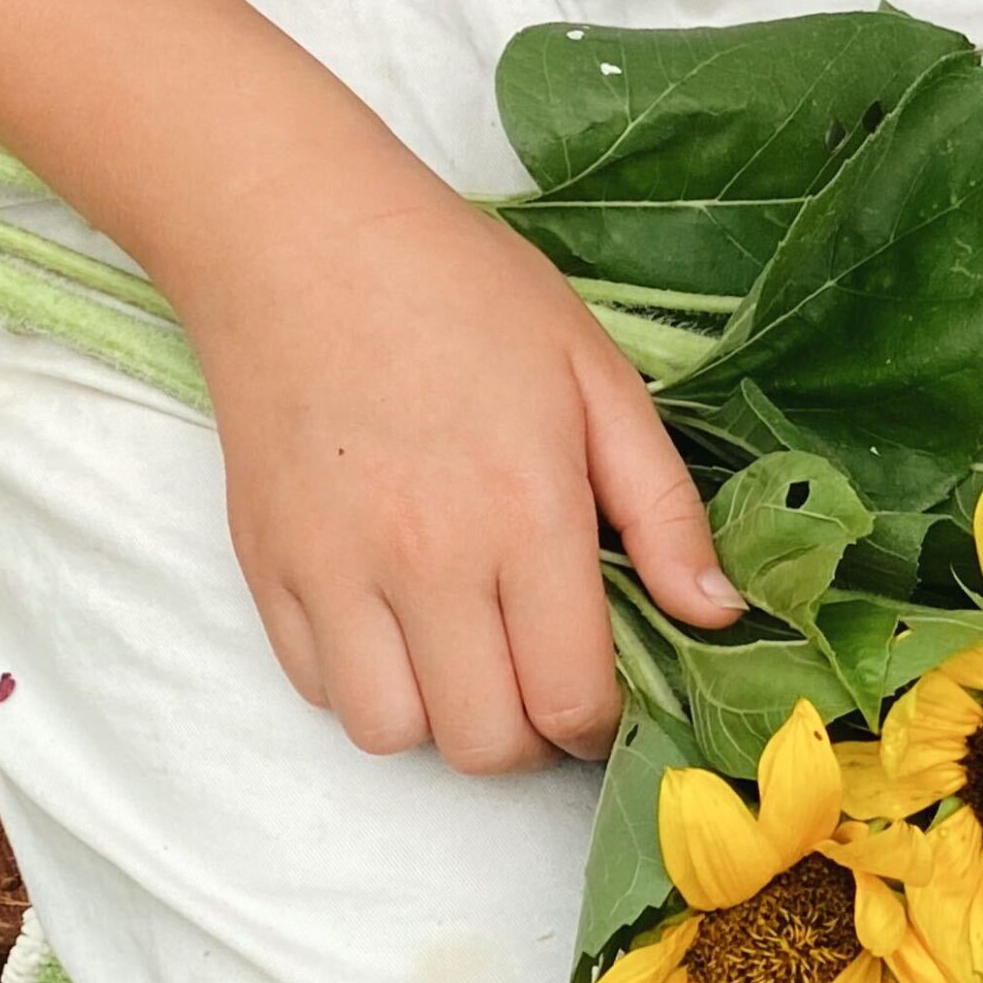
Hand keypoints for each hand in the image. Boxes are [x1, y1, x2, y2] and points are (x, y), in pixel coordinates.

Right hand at [182, 180, 741, 773]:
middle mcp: (424, 562)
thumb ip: (665, 511)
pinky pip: (318, 690)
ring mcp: (333, 573)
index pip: (570, 698)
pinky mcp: (265, 568)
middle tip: (546, 680)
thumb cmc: (465, 293)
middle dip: (532, 736)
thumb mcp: (601, 379)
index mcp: (525, 516)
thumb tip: (718, 615)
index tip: (612, 694)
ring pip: (393, 736)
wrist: (302, 237)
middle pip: (485, 745)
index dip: (604, 722)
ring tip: (471, 657)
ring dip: (444, 720)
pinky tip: (401, 625)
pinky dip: (366, 685)